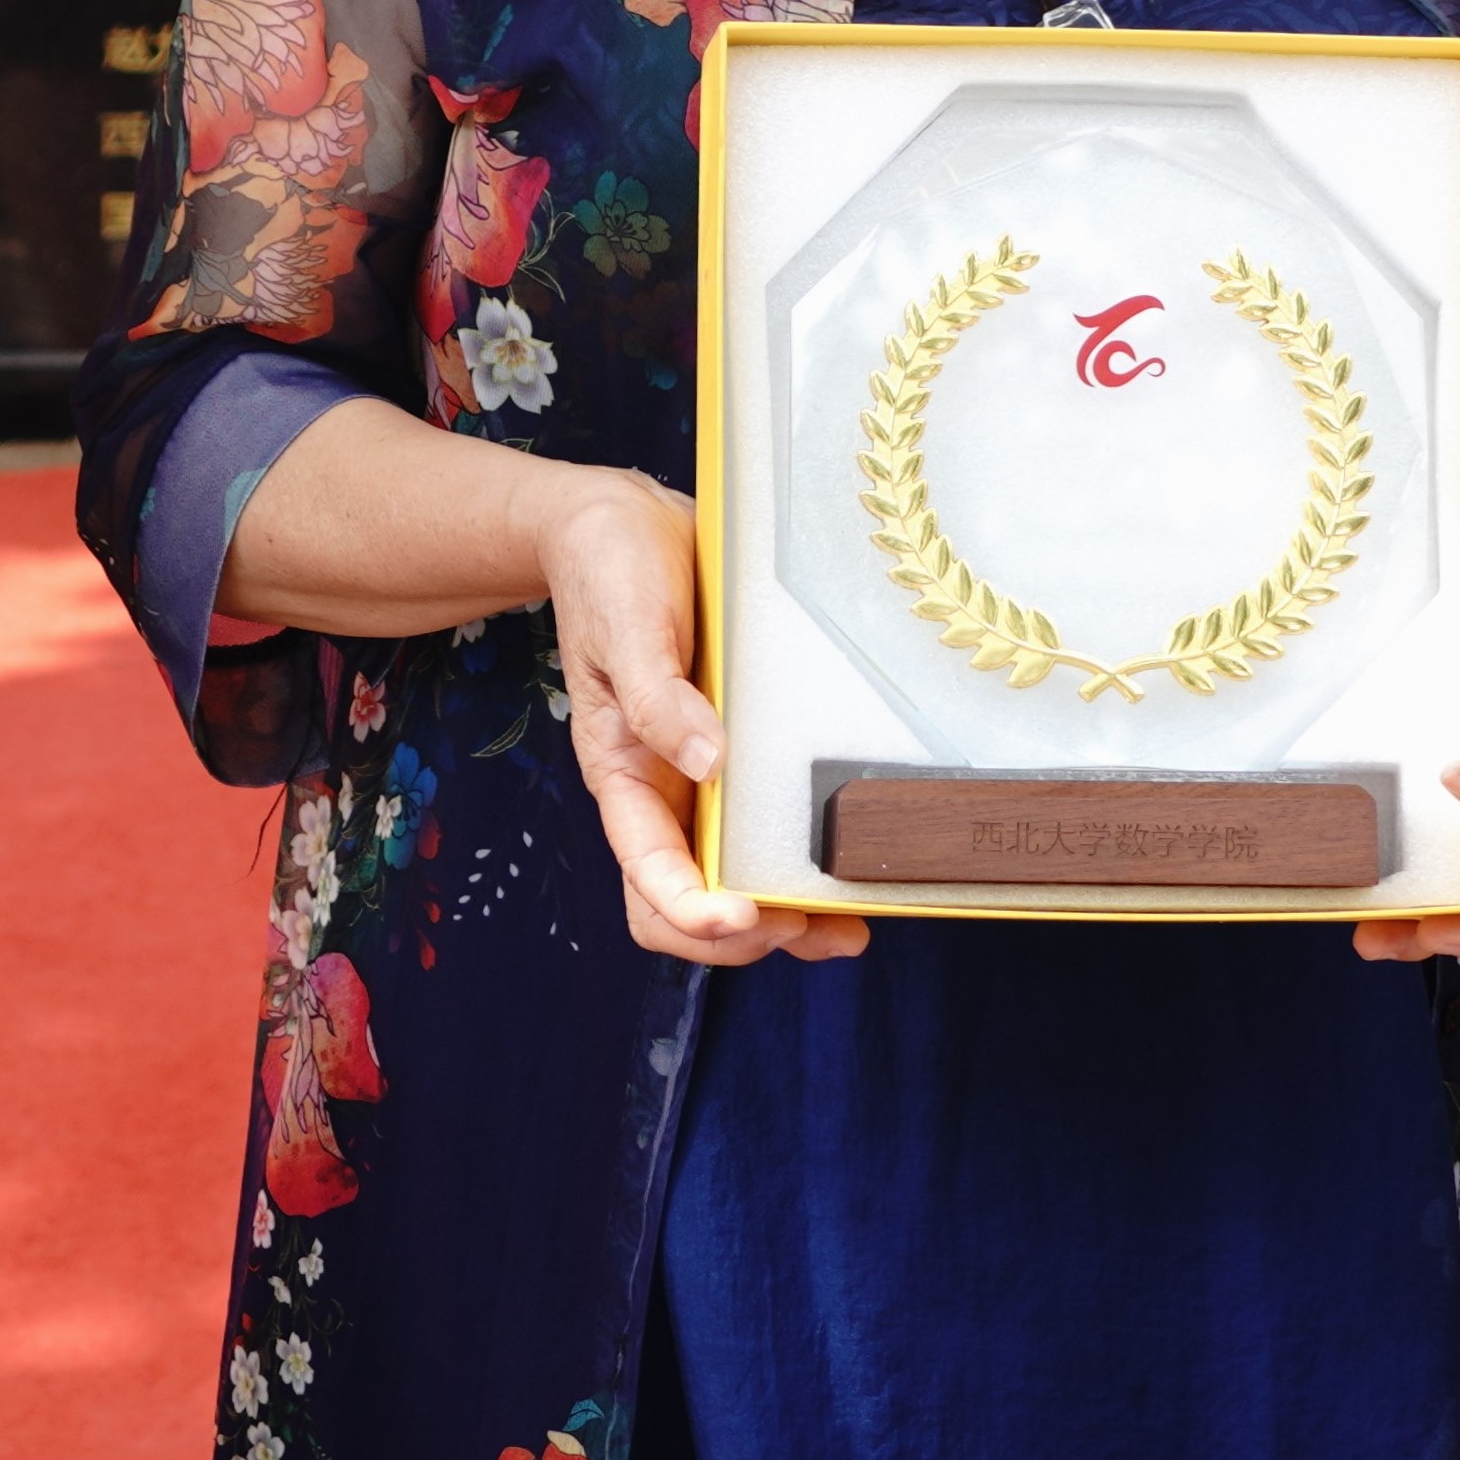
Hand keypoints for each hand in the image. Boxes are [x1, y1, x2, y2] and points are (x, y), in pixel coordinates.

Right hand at [541, 463, 861, 971]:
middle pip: (688, 905)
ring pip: (733, 883)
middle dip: (746, 936)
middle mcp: (663, 791)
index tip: (745, 915)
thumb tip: (708, 764)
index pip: (647, 876)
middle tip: (815, 928)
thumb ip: (658, 696)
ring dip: (785, 920)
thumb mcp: (627, 625)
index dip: (693, 911)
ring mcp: (702, 778)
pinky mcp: (742, 753)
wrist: (622, 524)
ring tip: (849, 928)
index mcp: (623, 773)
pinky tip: (849, 871)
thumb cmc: (610, 570)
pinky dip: (803, 866)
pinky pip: (768, 830)